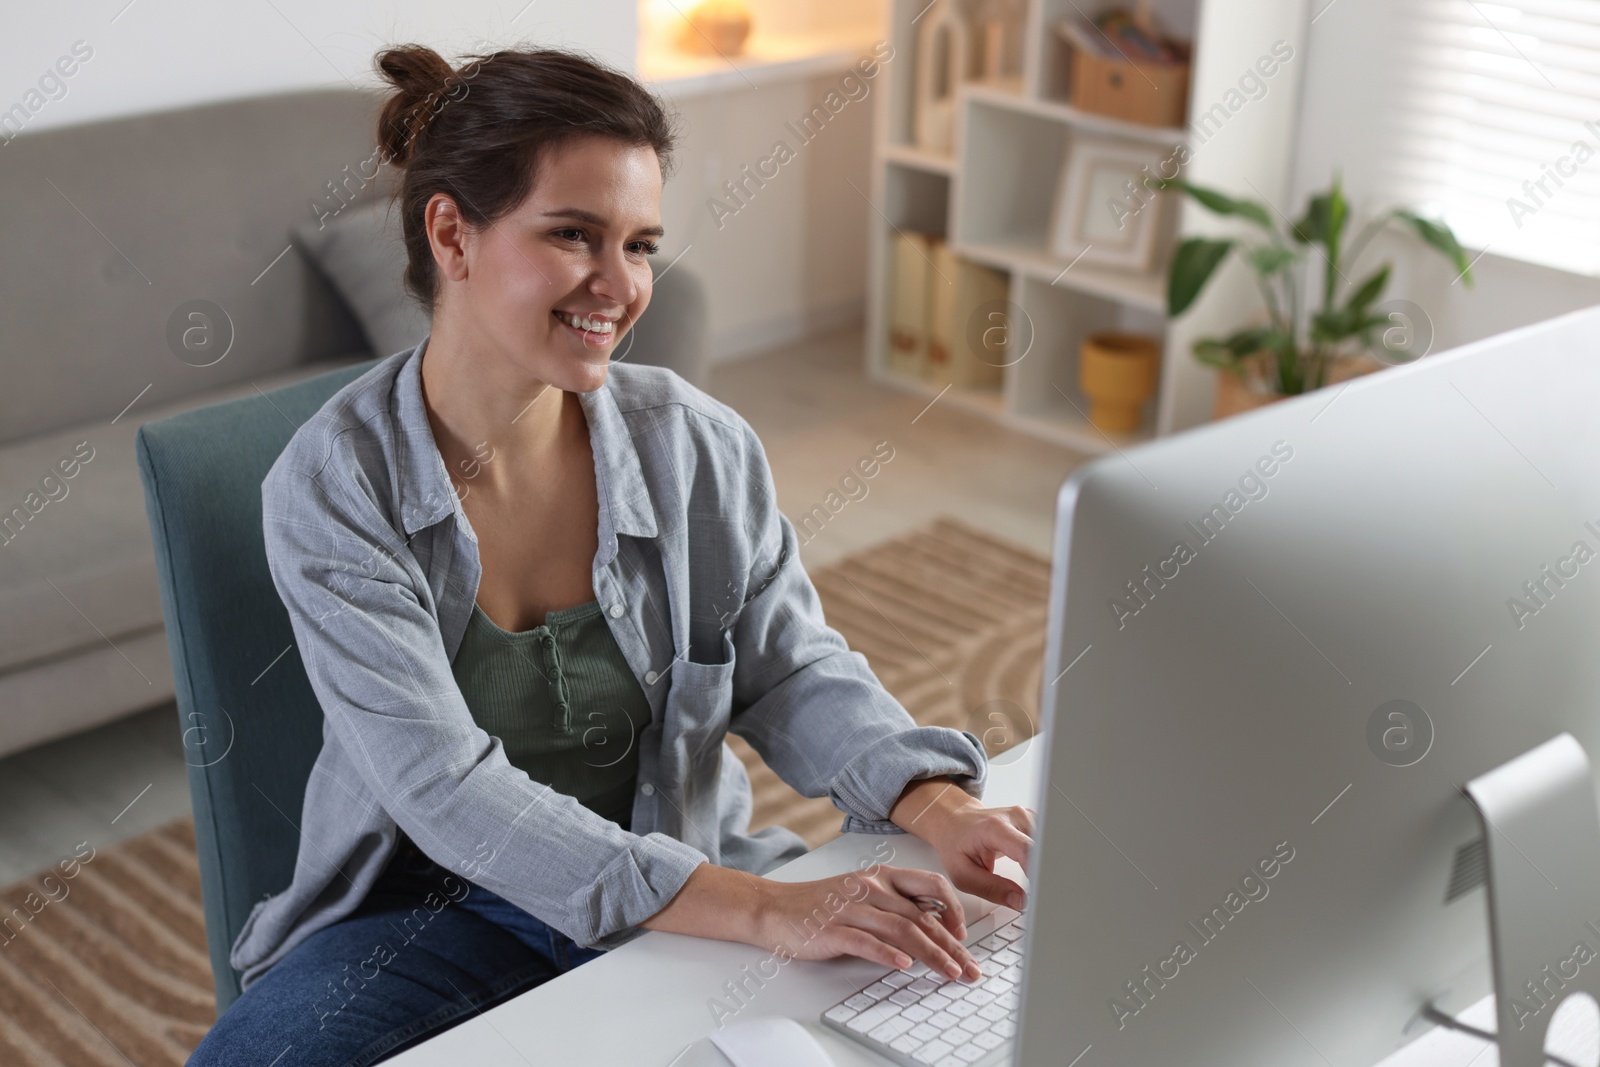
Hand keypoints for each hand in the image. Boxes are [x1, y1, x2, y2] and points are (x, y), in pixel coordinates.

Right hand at [640, 862, 982, 981]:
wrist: (774, 909)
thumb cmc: (822, 906)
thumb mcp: (864, 896)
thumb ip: (896, 906)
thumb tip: (936, 925)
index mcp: (882, 876)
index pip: (932, 884)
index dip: (955, 908)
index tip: (966, 936)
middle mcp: (871, 887)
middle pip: (923, 915)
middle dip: (952, 945)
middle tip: (971, 968)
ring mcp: (852, 907)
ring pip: (902, 929)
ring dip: (931, 954)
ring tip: (949, 973)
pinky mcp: (834, 928)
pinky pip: (866, 941)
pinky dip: (887, 954)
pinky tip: (904, 965)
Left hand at [890, 777, 1033, 910]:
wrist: (954, 821)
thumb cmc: (956, 843)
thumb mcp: (963, 874)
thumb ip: (991, 889)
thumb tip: (1020, 900)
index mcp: (995, 828)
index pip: (1027, 849)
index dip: (1039, 871)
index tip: (1042, 891)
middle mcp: (1014, 818)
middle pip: (1044, 847)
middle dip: (1046, 873)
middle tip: (1042, 896)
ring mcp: (1026, 817)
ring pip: (1049, 846)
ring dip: (1046, 867)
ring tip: (1037, 883)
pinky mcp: (1033, 821)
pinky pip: (1047, 843)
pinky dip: (1045, 859)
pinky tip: (1038, 870)